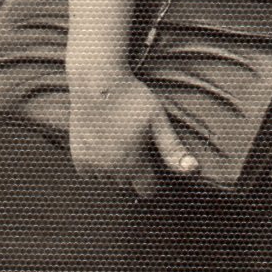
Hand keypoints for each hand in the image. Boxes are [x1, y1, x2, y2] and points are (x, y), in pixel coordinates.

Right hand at [68, 71, 198, 197]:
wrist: (96, 81)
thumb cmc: (132, 98)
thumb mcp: (158, 121)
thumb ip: (173, 150)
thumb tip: (194, 171)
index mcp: (131, 164)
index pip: (147, 190)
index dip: (153, 177)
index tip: (153, 160)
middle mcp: (108, 169)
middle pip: (127, 184)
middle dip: (134, 172)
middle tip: (136, 145)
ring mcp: (90, 163)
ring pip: (108, 179)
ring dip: (114, 170)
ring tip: (120, 143)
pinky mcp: (77, 155)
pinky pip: (89, 173)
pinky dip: (96, 165)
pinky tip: (105, 145)